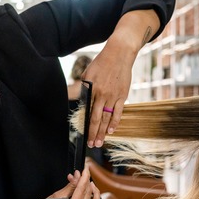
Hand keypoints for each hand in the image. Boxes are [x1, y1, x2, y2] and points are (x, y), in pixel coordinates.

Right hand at [32, 169, 100, 198]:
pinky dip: (93, 196)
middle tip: (79, 173)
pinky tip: (91, 189)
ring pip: (92, 198)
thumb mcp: (57, 195)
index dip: (84, 176)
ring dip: (89, 187)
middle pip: (87, 192)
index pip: (82, 189)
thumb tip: (77, 176)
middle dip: (84, 180)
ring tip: (84, 180)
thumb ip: (70, 186)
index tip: (86, 168)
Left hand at [82, 9, 158, 147]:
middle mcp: (102, 94)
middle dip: (94, 133)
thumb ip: (81, 88)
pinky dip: (115, 122)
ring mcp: (113, 96)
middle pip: (97, 119)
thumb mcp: (87, 74)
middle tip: (92, 144)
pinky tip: (112, 130)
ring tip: (101, 142)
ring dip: (104, 132)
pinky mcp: (123, 95)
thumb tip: (75, 99)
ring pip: (107, 118)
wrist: (119, 54)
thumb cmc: (101, 64)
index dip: (86, 125)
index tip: (83, 135)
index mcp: (92, 90)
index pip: (87, 112)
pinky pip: (118, 112)